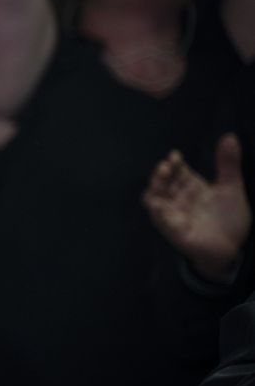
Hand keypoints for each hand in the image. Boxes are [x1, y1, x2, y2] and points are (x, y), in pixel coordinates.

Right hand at [144, 133, 251, 281]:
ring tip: (160, 180)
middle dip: (160, 173)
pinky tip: (161, 205)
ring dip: (154, 189)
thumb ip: (228, 164)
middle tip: (166, 166)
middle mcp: (178, 199)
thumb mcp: (231, 188)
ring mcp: (174, 215)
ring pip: (154, 199)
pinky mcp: (174, 231)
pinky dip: (159, 212)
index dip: (173, 163)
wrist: (232, 249)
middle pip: (161, 182)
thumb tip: (230, 136)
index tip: (175, 156)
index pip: (176, 171)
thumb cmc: (229, 220)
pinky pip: (161, 220)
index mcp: (190, 187)